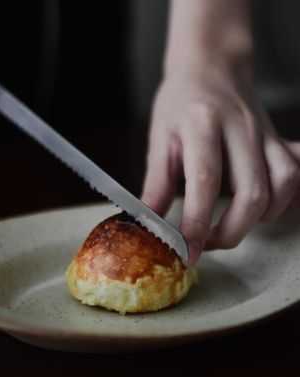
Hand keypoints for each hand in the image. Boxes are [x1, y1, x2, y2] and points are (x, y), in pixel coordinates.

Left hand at [142, 64, 299, 265]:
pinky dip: (284, 199)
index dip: (197, 224)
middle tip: (208, 243)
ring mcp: (264, 134)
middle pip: (252, 193)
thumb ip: (155, 185)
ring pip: (282, 186)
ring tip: (231, 224)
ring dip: (259, 219)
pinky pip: (295, 174)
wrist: (211, 67)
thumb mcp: (159, 139)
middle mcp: (240, 129)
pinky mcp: (278, 140)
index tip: (187, 252)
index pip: (205, 182)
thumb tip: (148, 226)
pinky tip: (262, 207)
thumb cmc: (180, 104)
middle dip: (231, 232)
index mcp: (202, 126)